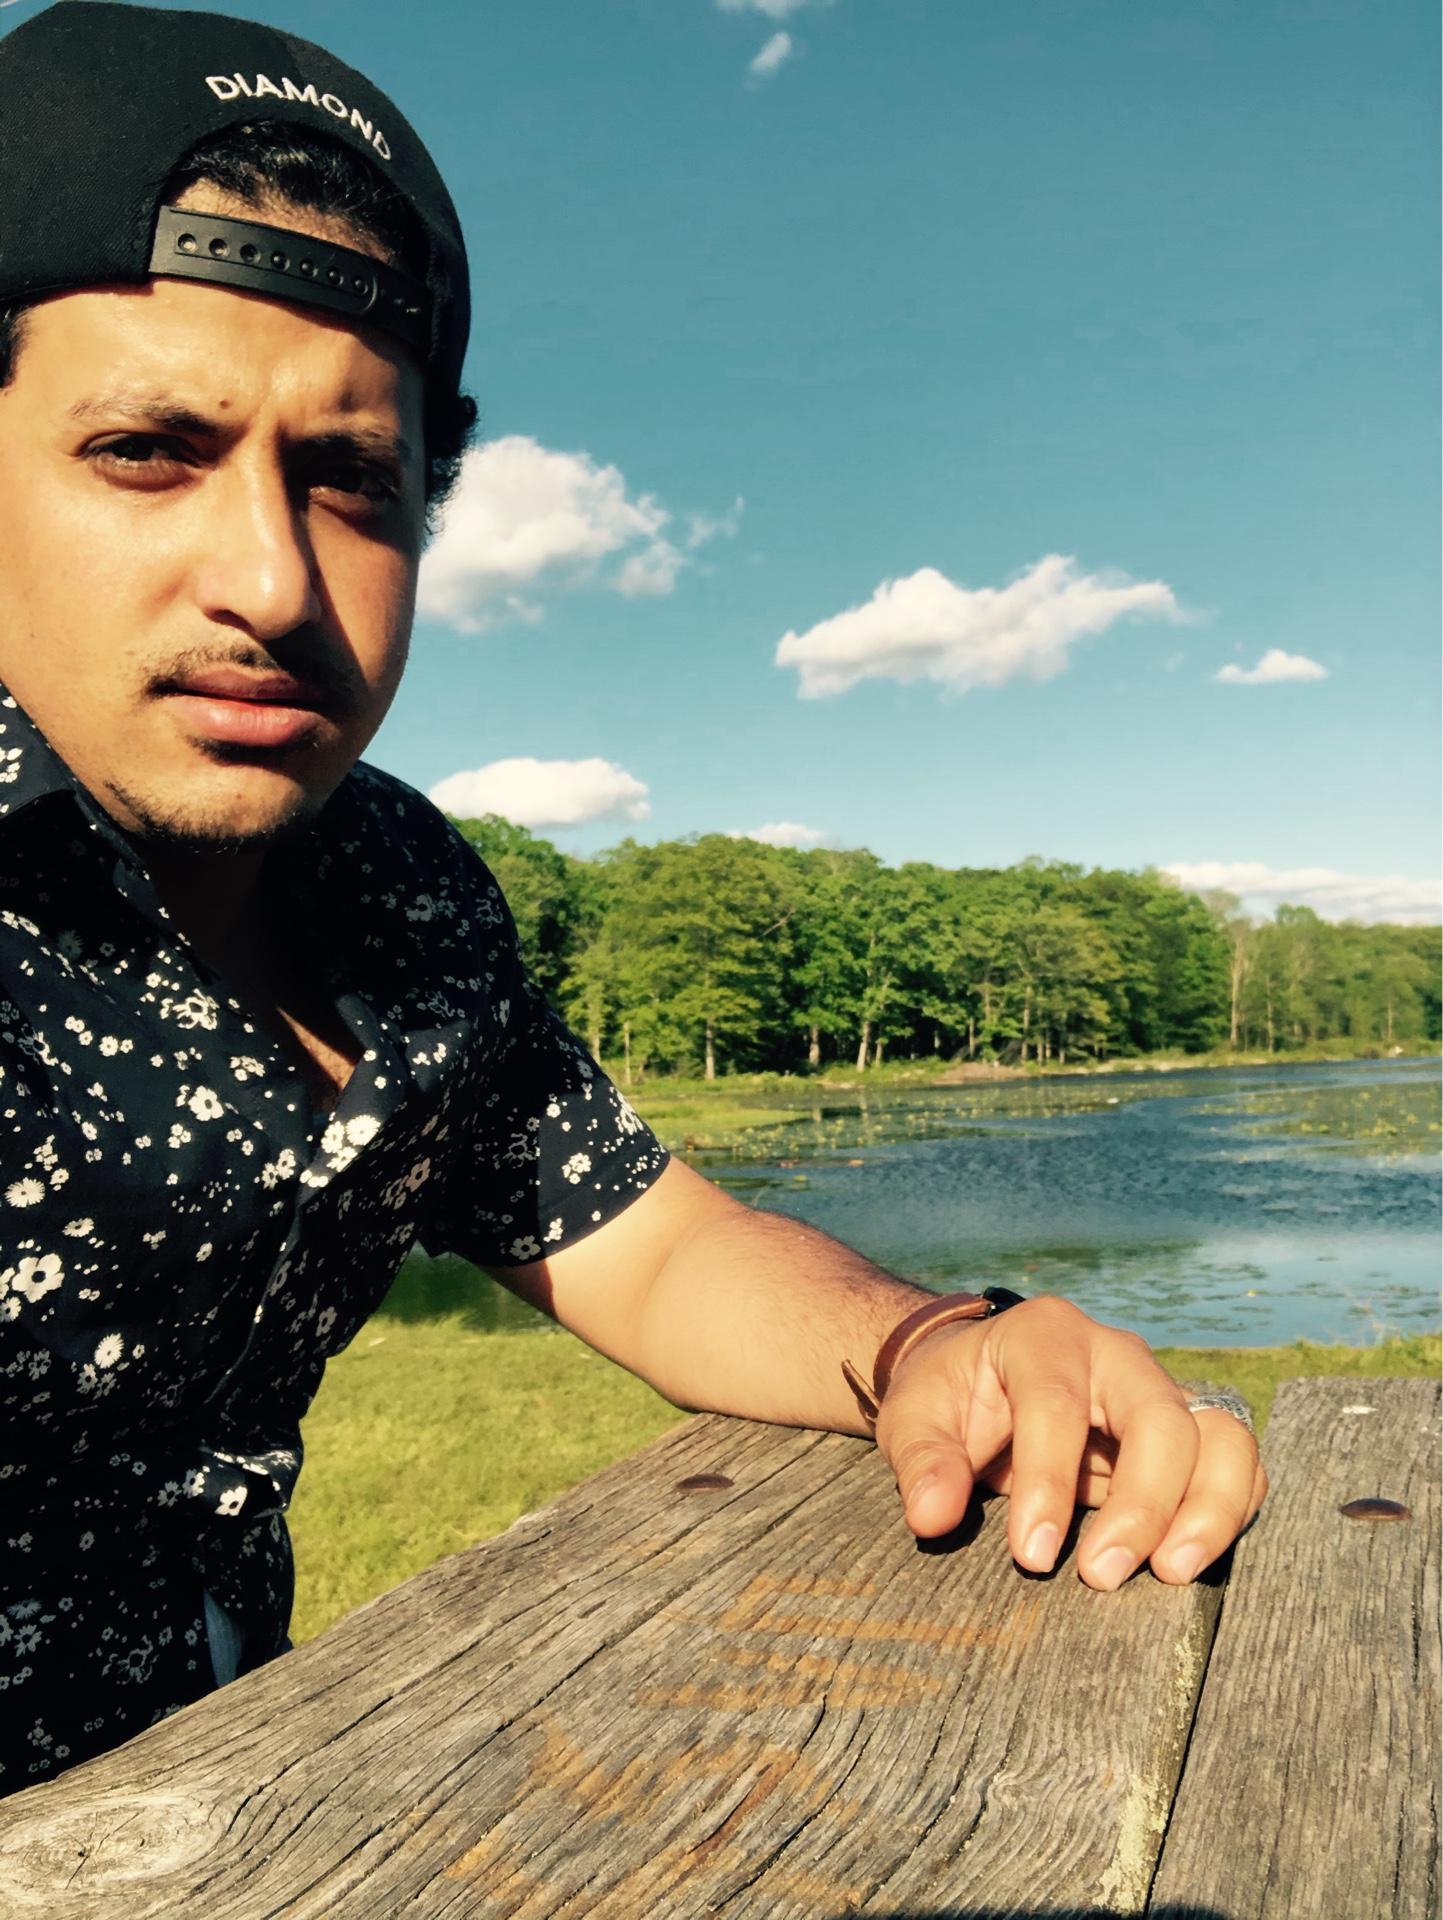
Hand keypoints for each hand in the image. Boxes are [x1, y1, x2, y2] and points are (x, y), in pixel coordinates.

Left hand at [872, 1295, 1266, 1588]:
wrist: (983, 1376)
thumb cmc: (951, 1396)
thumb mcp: (914, 1417)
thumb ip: (923, 1461)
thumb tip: (932, 1516)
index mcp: (1044, 1335)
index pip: (1058, 1405)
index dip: (1049, 1482)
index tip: (1029, 1556)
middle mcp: (1116, 1353)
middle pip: (1159, 1416)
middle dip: (1141, 1503)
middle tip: (1101, 1576)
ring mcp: (1160, 1388)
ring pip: (1221, 1435)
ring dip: (1208, 1508)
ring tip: (1171, 1573)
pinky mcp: (1187, 1430)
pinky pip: (1235, 1462)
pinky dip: (1229, 1510)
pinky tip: (1191, 1559)